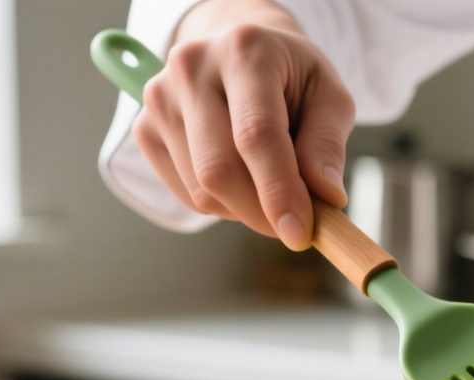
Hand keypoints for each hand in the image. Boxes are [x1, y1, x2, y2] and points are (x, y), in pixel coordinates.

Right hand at [133, 0, 354, 247]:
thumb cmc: (291, 78)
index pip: (255, 134)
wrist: (242, 54)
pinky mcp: (144, 128)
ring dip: (244, 209)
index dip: (278, 190)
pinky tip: (241, 179)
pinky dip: (221, 205)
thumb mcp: (329, 97)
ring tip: (268, 183)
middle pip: (219, 169)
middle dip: (261, 212)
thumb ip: (327, 144)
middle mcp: (191, 68)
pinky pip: (186, 195)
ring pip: (201, 190)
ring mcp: (160, 98)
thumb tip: (326, 195)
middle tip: (294, 226)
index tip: (300, 233)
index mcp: (244, 51)